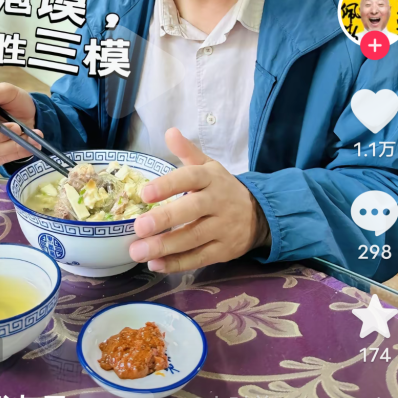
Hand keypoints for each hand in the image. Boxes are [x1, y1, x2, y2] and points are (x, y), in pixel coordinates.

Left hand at [128, 128, 270, 272]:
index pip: (191, 178)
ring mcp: (223, 228)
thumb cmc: (222, 189)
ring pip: (194, 238)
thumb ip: (187, 151)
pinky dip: (177, 263)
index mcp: (211, 178)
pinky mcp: (224, 251)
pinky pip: (199, 258)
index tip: (145, 193)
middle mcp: (218, 202)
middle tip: (139, 227)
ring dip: (165, 246)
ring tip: (138, 251)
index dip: (168, 185)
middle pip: (192, 210)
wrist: (259, 215)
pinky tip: (156, 264)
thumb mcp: (209, 166)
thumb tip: (169, 132)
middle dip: (165, 219)